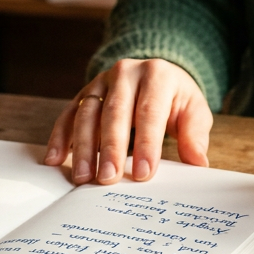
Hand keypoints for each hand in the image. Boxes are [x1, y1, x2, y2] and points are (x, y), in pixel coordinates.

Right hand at [45, 58, 212, 184]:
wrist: (157, 75)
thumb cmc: (176, 99)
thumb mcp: (194, 111)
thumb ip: (195, 135)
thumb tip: (198, 163)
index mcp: (157, 75)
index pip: (150, 111)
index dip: (146, 143)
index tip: (143, 173)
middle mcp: (126, 73)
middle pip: (115, 112)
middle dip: (110, 148)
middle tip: (108, 179)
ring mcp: (101, 82)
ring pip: (87, 114)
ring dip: (82, 148)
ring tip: (83, 177)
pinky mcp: (84, 93)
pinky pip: (68, 115)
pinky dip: (60, 137)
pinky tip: (55, 159)